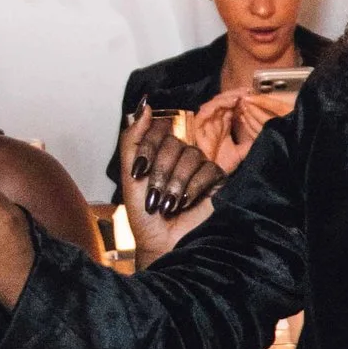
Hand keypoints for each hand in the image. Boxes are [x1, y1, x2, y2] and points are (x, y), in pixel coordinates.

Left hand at [121, 95, 248, 223]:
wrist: (161, 244)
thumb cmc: (144, 216)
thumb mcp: (130, 177)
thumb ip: (132, 140)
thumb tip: (143, 105)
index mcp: (159, 152)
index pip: (157, 130)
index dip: (147, 149)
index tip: (138, 174)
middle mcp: (180, 156)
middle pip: (173, 143)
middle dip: (160, 172)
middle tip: (155, 197)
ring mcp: (199, 168)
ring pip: (192, 156)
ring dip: (176, 183)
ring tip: (169, 205)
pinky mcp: (217, 181)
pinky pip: (208, 171)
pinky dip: (193, 188)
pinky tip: (186, 204)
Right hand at [185, 88, 280, 169]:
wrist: (207, 175)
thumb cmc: (220, 164)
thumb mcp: (240, 152)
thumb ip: (248, 143)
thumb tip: (261, 135)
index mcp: (223, 125)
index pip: (232, 107)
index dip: (242, 101)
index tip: (254, 97)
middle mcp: (214, 121)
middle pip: (224, 102)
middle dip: (236, 95)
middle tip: (248, 91)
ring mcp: (206, 122)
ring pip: (216, 103)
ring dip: (228, 97)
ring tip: (240, 95)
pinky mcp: (198, 125)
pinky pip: (206, 111)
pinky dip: (217, 105)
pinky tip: (228, 102)